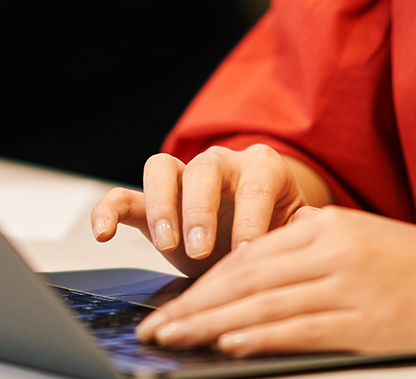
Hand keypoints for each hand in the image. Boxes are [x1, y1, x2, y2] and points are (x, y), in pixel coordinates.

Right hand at [90, 144, 332, 273]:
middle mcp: (220, 164)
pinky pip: (123, 196)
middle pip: (204, 168)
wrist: (257, 248)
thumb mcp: (300, 237)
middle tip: (202, 248)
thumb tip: (312, 230)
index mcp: (263, 168)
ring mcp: (182, 181)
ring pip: (161, 169)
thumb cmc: (281, 239)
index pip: (255, 183)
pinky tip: (104, 234)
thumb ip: (305, 231)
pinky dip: (108, 210)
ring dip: (162, 206)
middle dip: (202, 209)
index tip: (249, 251)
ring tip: (167, 244)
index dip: (252, 216)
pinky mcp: (151, 204)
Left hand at [137, 206, 415, 357]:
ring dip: (211, 324)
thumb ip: (309, 256)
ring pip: (264, 303)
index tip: (169, 307)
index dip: (201, 284)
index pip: (246, 256)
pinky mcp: (369, 317)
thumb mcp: (360, 245)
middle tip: (155, 327)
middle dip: (193, 306)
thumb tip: (253, 286)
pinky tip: (231, 344)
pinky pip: (303, 326)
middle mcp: (331, 248)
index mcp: (325, 225)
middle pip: (245, 278)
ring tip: (176, 339)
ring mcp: (350, 283)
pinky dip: (261, 335)